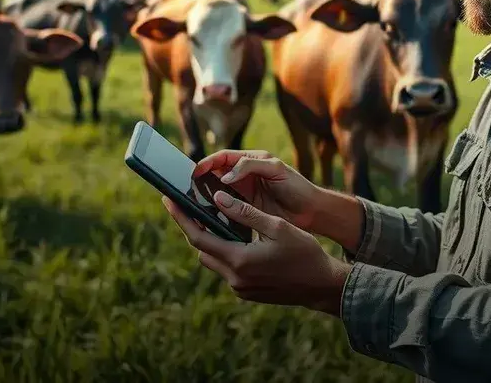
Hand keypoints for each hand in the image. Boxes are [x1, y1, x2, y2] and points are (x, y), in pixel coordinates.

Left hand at [162, 191, 350, 316]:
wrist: (322, 285)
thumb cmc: (304, 252)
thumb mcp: (276, 226)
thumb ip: (245, 212)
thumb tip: (218, 198)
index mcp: (239, 260)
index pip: (198, 237)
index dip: (181, 217)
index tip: (168, 200)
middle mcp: (235, 278)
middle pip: (202, 250)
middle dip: (194, 229)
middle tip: (189, 207)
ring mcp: (240, 288)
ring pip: (214, 261)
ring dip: (211, 241)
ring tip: (211, 219)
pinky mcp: (247, 292)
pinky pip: (227, 270)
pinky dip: (225, 252)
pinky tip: (234, 239)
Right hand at [192, 150, 319, 230]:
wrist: (311, 211)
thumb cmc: (297, 186)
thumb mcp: (275, 169)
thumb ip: (250, 167)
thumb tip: (225, 176)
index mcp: (251, 160)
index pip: (223, 157)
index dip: (208, 162)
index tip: (196, 171)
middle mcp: (245, 175)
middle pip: (216, 173)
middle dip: (201, 178)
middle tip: (187, 187)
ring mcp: (245, 193)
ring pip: (219, 191)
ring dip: (206, 195)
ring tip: (193, 201)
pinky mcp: (247, 209)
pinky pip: (226, 207)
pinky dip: (216, 209)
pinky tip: (208, 215)